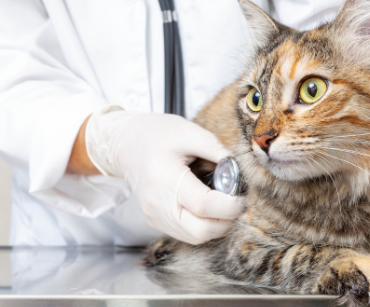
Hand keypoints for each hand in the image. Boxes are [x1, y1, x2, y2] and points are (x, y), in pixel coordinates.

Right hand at [85, 105, 243, 243]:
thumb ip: (217, 151)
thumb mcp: (190, 132)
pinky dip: (203, 226)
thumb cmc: (158, 135)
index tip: (242, 196)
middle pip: (201, 230)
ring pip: (195, 237)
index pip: (203, 205)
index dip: (230, 205)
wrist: (127, 144)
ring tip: (223, 205)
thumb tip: (242, 171)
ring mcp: (155, 215)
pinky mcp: (155, 221)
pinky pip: (186, 234)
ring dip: (216, 226)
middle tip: (236, 203)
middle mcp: (157, 202)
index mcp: (165, 176)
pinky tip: (208, 209)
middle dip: (227, 221)